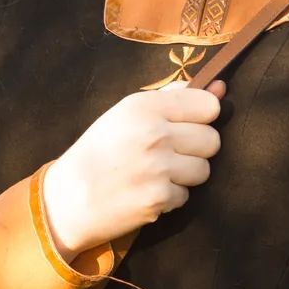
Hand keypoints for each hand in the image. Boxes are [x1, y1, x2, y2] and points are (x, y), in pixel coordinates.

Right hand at [43, 78, 225, 258]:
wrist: (68, 199)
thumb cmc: (98, 153)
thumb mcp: (124, 115)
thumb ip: (172, 99)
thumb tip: (220, 89)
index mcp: (144, 106)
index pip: (208, 105)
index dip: (203, 117)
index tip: (187, 126)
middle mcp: (154, 134)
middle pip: (212, 140)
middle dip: (197, 149)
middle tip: (171, 154)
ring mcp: (158, 168)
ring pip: (204, 170)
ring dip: (186, 175)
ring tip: (158, 174)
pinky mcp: (159, 198)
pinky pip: (186, 195)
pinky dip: (171, 197)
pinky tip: (147, 192)